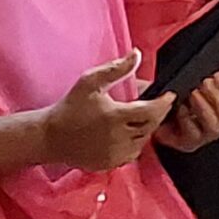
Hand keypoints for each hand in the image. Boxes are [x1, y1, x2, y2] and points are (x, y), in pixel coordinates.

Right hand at [40, 49, 169, 171]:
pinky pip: (132, 154)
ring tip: (138, 116)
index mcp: (114, 116)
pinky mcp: (109, 164)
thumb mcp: (90, 82)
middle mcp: (117, 138)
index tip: (169, 95)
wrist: (49, 137)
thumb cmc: (69, 107)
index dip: (164, 103)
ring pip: (143, 141)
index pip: (152, 111)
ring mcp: (113, 154)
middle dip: (156, 114)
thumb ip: (116, 68)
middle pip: (151, 126)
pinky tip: (127, 132)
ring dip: (146, 128)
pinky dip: (135, 143)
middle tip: (153, 104)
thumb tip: (136, 54)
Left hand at [153, 65, 218, 152]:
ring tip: (193, 94)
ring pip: (214, 127)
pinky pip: (192, 135)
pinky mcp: (186, 143)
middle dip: (216, 97)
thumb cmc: (174, 103)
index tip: (216, 75)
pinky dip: (188, 120)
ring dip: (204, 108)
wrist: (152, 117)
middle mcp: (214, 124)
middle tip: (204, 83)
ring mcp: (202, 136)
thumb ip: (218, 77)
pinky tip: (181, 109)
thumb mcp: (196, 85)